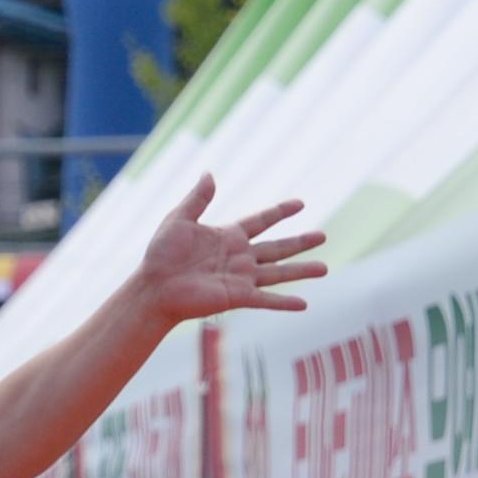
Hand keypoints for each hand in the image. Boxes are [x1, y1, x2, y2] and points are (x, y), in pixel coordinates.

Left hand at [126, 175, 325, 331]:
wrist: (154, 287)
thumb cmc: (161, 254)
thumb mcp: (178, 219)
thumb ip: (197, 199)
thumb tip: (209, 173)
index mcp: (228, 236)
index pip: (261, 221)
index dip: (280, 212)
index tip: (300, 204)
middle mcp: (239, 257)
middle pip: (277, 247)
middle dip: (300, 242)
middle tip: (322, 235)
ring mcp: (241, 278)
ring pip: (279, 273)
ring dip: (302, 271)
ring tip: (324, 268)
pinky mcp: (237, 297)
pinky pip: (266, 299)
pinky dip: (284, 302)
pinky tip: (304, 304)